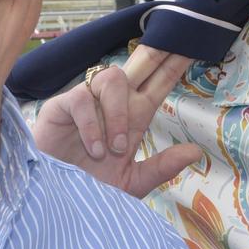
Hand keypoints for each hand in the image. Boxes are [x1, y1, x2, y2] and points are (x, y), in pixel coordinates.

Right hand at [33, 45, 201, 197]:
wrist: (52, 203)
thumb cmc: (89, 188)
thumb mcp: (131, 182)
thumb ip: (162, 167)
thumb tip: (197, 152)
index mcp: (134, 117)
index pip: (159, 83)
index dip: (174, 65)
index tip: (192, 46)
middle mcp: (113, 104)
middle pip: (139, 65)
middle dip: (156, 53)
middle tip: (173, 44)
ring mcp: (88, 103)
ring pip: (113, 79)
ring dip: (119, 112)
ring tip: (115, 147)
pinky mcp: (61, 108)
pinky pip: (82, 99)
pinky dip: (92, 126)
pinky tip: (94, 149)